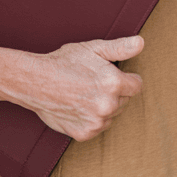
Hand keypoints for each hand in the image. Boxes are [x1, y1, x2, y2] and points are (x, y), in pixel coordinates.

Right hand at [19, 35, 144, 141]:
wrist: (36, 82)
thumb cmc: (65, 62)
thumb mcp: (94, 48)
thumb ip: (121, 47)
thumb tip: (141, 42)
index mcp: (113, 83)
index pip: (137, 86)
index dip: (127, 78)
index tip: (115, 74)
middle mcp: (107, 105)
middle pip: (125, 100)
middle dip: (116, 91)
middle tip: (95, 81)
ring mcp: (96, 122)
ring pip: (112, 114)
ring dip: (105, 106)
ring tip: (86, 93)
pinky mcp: (84, 134)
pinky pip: (98, 126)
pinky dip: (93, 118)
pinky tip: (80, 106)